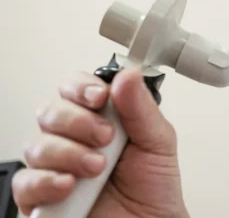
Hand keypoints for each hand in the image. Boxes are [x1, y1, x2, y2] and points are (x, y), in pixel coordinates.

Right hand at [12, 67, 189, 217]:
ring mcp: (57, 167)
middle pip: (51, 111)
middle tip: (105, 138)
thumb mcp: (158, 141)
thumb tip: (127, 75)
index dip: (81, 87)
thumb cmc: (154, 186)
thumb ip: (141, 107)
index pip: (75, 88)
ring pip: (38, 144)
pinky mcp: (44, 197)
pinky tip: (70, 185)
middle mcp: (74, 139)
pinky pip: (25, 182)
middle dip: (78, 122)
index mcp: (100, 118)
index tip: (99, 97)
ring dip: (70, 154)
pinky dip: (47, 181)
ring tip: (98, 168)